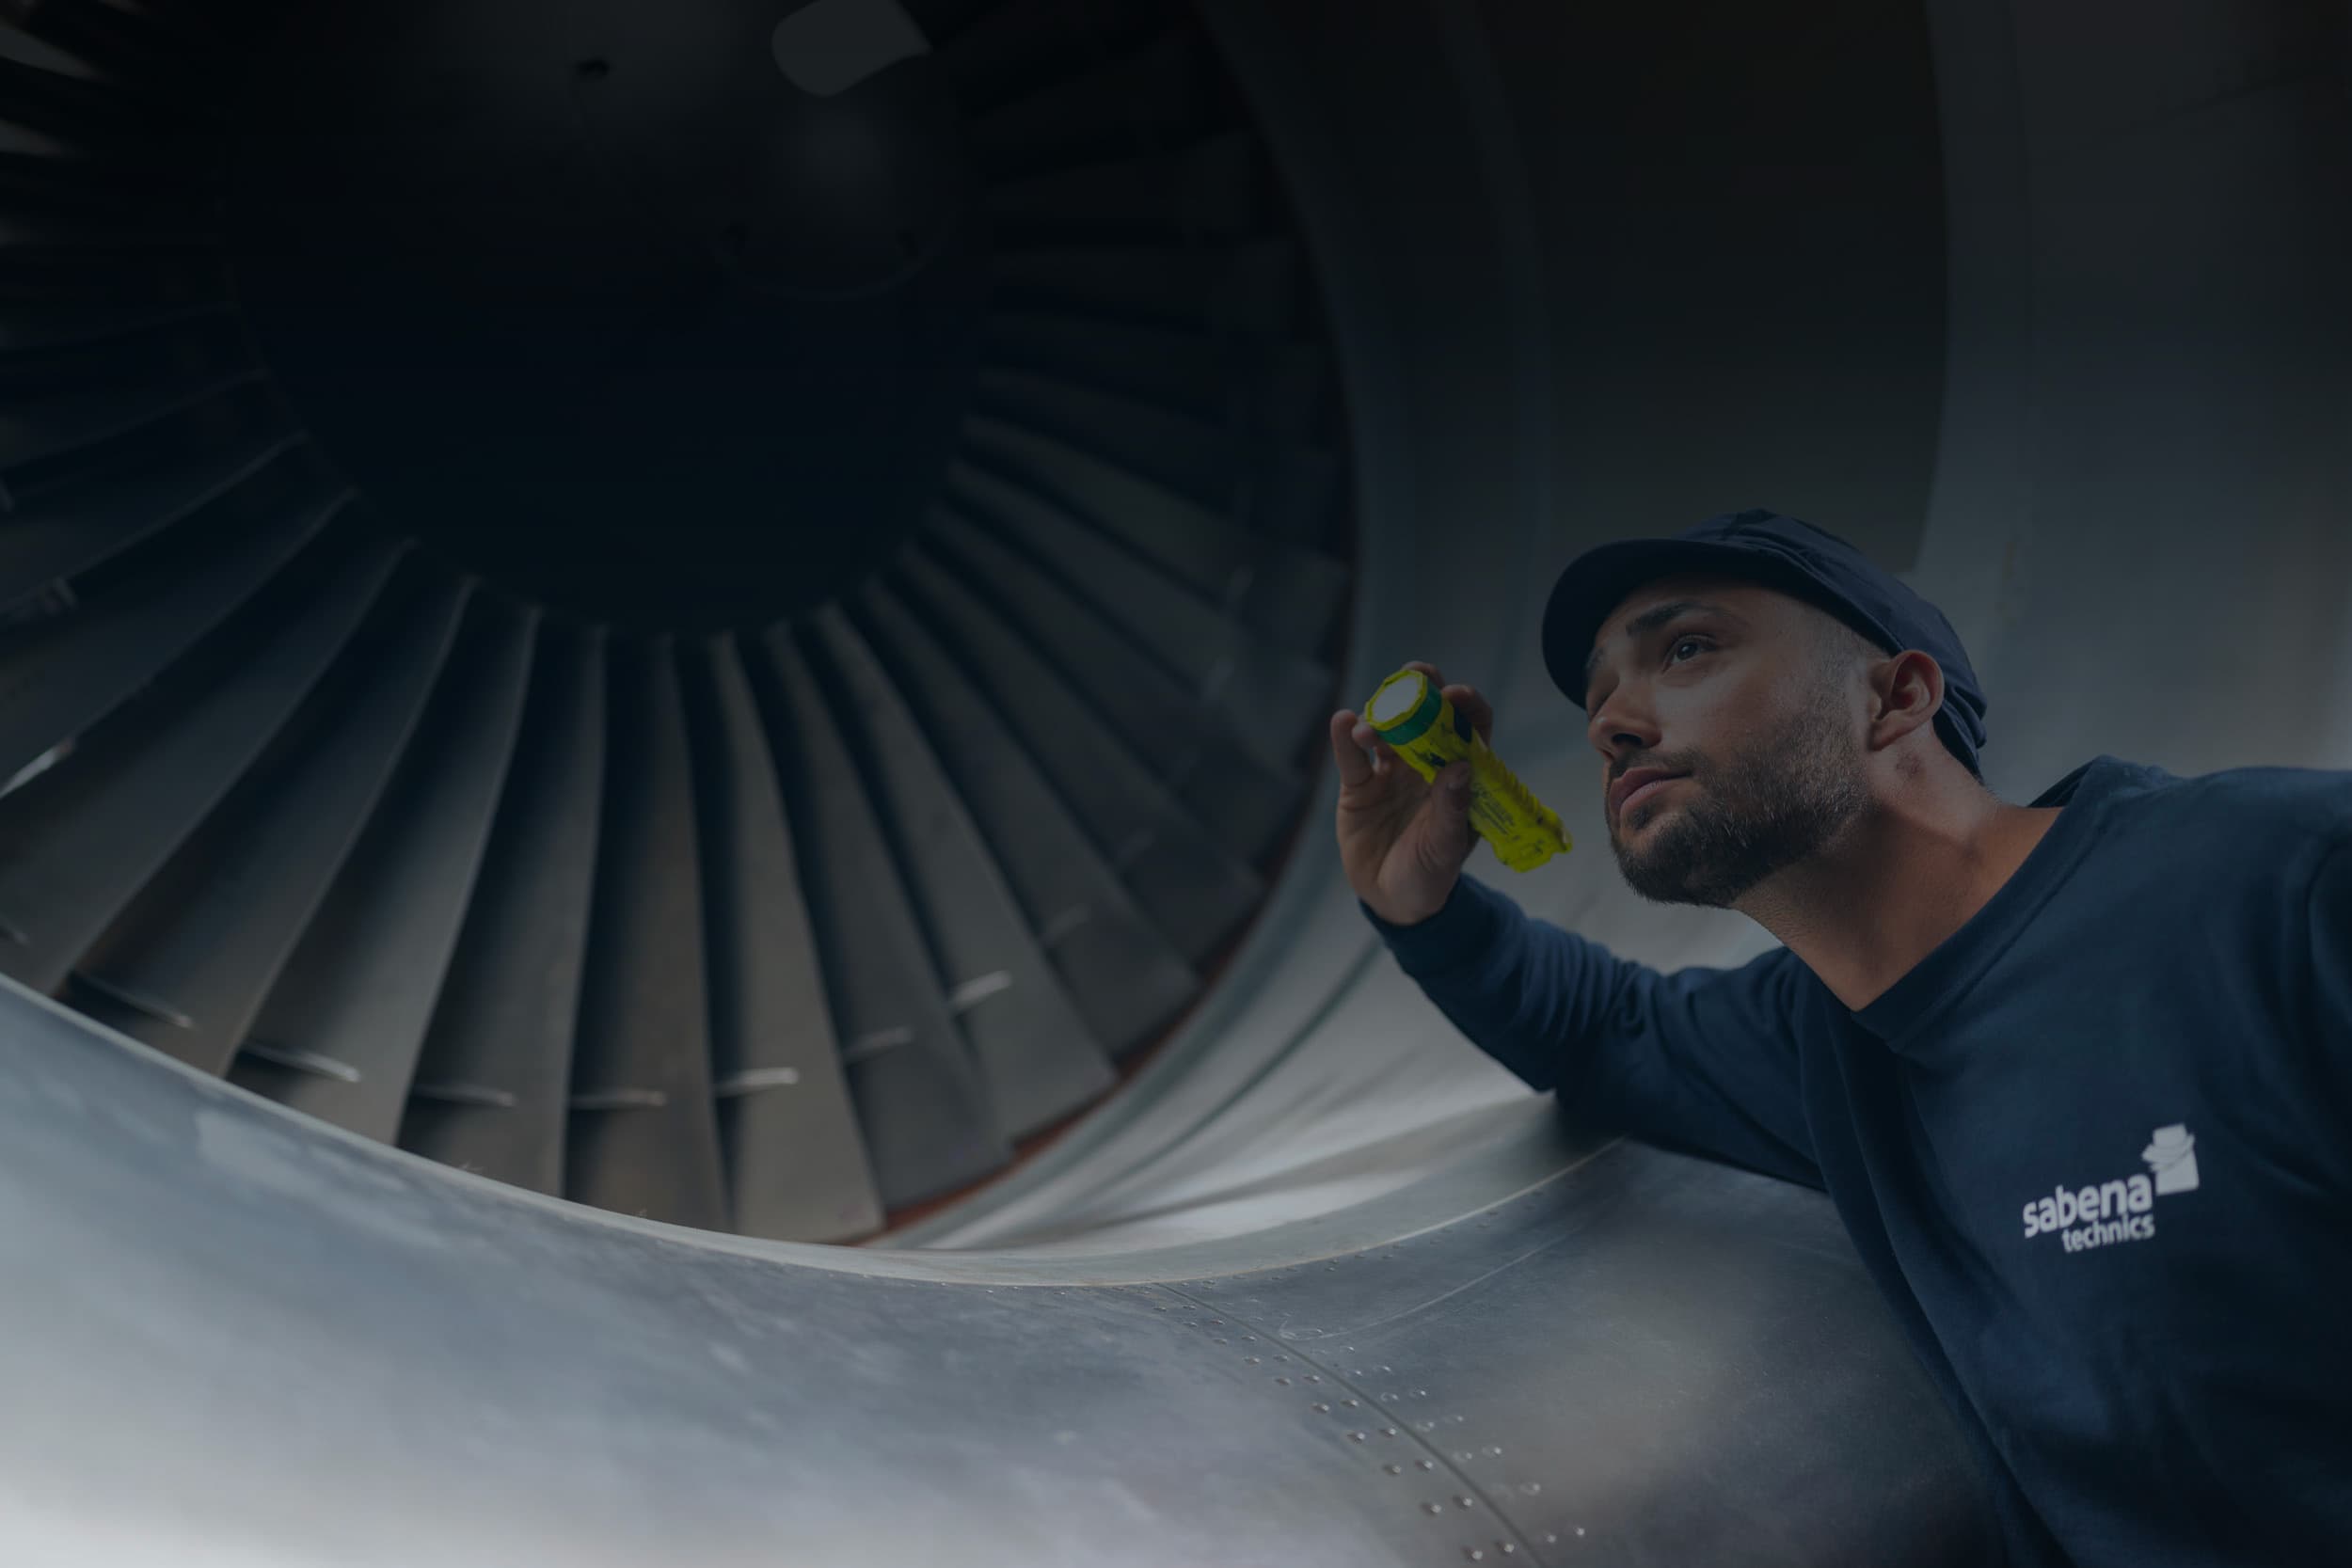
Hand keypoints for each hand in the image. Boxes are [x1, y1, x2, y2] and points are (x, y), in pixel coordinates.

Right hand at [1327, 662, 1494, 925]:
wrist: (1392, 900)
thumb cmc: (1431, 873)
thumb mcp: (1446, 848)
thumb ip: (1453, 809)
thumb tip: (1461, 766)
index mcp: (1461, 774)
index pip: (1471, 726)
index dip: (1467, 705)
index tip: (1455, 694)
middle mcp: (1428, 763)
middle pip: (1428, 714)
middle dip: (1422, 690)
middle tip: (1414, 676)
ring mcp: (1391, 771)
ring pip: (1388, 729)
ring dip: (1380, 718)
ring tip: (1369, 730)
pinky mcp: (1359, 785)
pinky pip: (1352, 757)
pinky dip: (1345, 736)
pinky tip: (1342, 722)